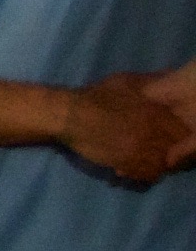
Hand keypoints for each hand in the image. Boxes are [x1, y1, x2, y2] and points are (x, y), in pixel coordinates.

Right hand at [61, 71, 195, 186]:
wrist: (68, 115)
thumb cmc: (95, 96)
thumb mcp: (125, 81)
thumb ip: (151, 81)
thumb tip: (170, 76)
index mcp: (156, 112)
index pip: (182, 131)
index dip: (177, 135)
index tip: (169, 135)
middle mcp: (152, 132)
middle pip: (174, 149)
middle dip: (168, 150)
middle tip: (157, 150)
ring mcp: (139, 149)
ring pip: (162, 164)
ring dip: (155, 163)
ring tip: (144, 160)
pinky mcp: (126, 162)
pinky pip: (145, 174)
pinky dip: (142, 174)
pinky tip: (133, 168)